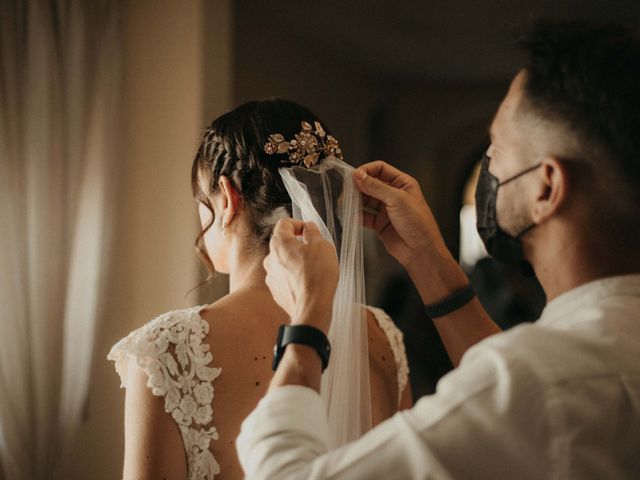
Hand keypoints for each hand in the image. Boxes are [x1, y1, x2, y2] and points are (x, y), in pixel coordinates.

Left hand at [264, 218, 338, 332]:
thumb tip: (308, 228)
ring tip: (313, 269)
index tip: (309, 231)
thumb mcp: (321, 245)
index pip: (284, 223)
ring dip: (296, 261)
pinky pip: (285, 277)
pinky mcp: (276, 291)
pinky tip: (307, 282)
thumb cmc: (317, 275)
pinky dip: (294, 276)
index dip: (299, 224)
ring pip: (284, 261)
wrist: (312, 307)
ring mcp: (271, 276)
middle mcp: (270, 258)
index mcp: (279, 243)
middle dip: (299, 244)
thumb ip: (312, 231)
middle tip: (315, 251)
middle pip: (283, 243)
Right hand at [353, 161, 467, 302]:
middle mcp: (394, 194)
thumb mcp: (397, 200)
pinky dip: (357, 215)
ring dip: (355, 201)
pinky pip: (365, 216)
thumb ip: (376, 187)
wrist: (421, 251)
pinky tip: (351, 216)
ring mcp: (386, 209)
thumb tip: (358, 175)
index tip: (354, 176)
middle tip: (346, 190)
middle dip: (358, 186)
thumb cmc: (418, 223)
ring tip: (345, 203)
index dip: (366, 170)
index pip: (380, 169)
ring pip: (366, 200)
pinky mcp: (380, 223)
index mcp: (402, 183)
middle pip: (371, 184)